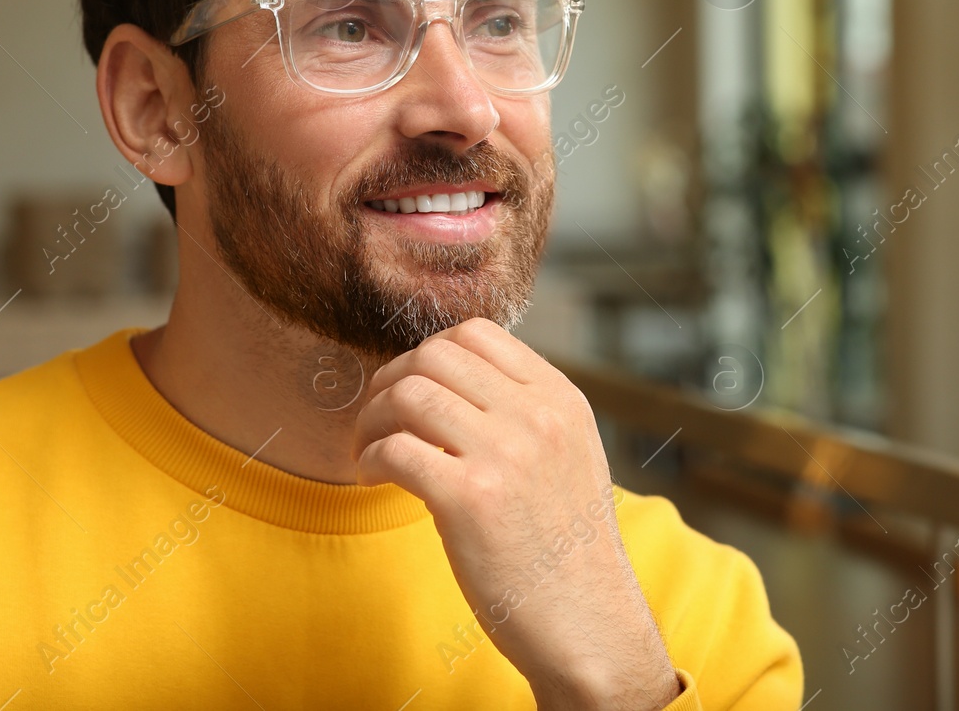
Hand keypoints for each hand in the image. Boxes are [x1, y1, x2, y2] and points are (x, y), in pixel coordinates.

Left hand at [352, 318, 680, 709]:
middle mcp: (537, 417)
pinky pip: (395, 449)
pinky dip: (370, 460)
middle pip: (434, 355)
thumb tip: (453, 379)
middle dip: (390, 382)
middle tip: (378, 422)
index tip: (412, 393)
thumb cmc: (567, 550)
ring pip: (408, 394)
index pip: (476, 333)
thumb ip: (527, 412)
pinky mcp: (471, 499)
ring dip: (372, 421)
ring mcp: (506, 454)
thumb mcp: (570, 455)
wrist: (589, 624)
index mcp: (561, 399)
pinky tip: (373, 480)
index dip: (428, 356)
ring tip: (370, 453)